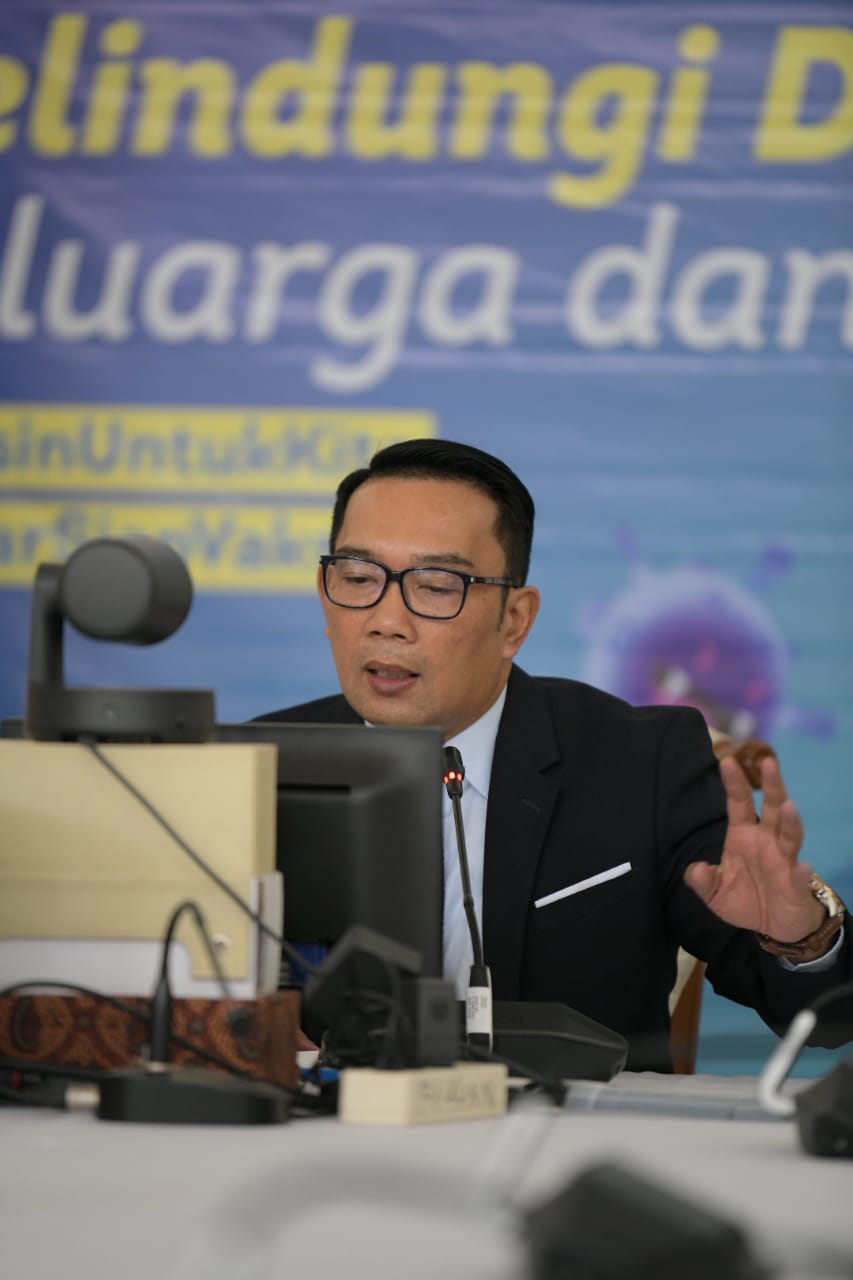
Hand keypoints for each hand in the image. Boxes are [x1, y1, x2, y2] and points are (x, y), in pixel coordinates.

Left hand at [684, 754, 823, 941]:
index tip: (727, 761)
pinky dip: (801, 872)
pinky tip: (803, 867)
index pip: (738, 804)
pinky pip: (799, 875)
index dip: (734, 784)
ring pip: (789, 835)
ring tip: (787, 807)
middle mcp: (766, 841)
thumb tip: (695, 869)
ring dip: (789, 821)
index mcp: (743, 836)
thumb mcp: (715, 893)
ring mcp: (784, 860)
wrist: (773, 926)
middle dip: (771, 785)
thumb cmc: (745, 900)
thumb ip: (702, 881)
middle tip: (768, 762)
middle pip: (771, 808)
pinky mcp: (796, 883)